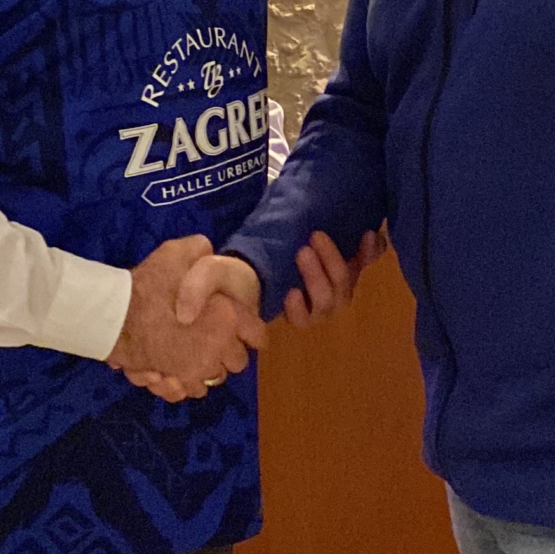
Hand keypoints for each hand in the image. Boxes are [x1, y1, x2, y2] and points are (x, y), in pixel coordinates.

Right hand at [107, 236, 265, 403]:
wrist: (113, 318)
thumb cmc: (146, 285)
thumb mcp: (175, 253)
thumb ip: (199, 250)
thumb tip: (207, 250)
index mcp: (228, 317)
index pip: (258, 335)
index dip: (251, 331)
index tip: (243, 329)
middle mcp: (219, 348)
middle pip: (238, 361)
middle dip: (230, 352)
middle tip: (213, 339)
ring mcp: (198, 370)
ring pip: (215, 378)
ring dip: (208, 368)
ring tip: (193, 355)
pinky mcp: (176, 384)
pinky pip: (192, 390)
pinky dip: (187, 383)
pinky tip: (177, 370)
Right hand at [173, 229, 382, 332]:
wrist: (269, 234)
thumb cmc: (241, 264)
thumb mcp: (212, 273)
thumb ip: (197, 290)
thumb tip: (183, 314)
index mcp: (291, 307)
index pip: (305, 319)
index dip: (301, 310)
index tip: (288, 291)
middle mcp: (317, 300)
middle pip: (329, 301)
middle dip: (319, 276)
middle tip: (305, 248)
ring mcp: (337, 281)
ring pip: (347, 283)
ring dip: (337, 261)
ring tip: (320, 236)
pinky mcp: (353, 260)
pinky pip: (369, 262)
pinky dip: (372, 250)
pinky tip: (369, 234)